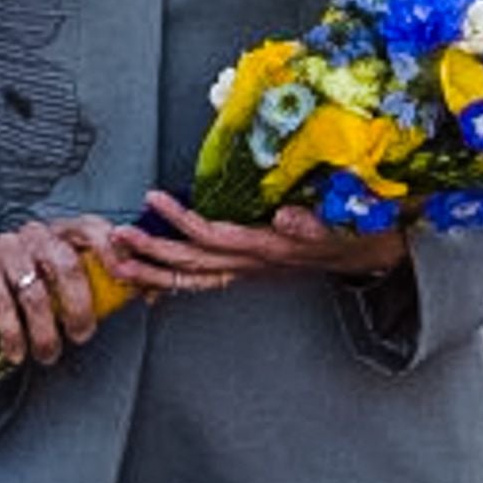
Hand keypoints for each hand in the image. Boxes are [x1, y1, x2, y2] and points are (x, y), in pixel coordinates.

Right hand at [0, 212, 138, 368]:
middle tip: (83, 336)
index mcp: (65, 229)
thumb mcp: (73, 275)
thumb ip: (111, 281)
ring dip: (44, 330)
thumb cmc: (40, 281)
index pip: (93, 228)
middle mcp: (37, 231)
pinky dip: (11, 332)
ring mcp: (6, 244)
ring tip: (49, 355)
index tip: (124, 277)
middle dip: (79, 306)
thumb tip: (153, 294)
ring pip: (33, 290)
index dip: (111, 250)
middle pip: (66, 265)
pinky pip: (0, 301)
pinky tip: (16, 354)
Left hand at [119, 192, 412, 286]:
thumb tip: (283, 218)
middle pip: (190, 263)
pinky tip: (150, 278)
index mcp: (267, 248)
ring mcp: (246, 272)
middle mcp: (251, 264)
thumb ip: (311, 224)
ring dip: (151, 273)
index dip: (179, 219)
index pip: (212, 235)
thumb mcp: (340, 224)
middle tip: (116, 238)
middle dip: (149, 252)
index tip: (154, 199)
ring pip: (190, 278)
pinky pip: (201, 283)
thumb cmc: (351, 232)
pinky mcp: (246, 273)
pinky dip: (171, 281)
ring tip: (118, 264)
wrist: (366, 254)